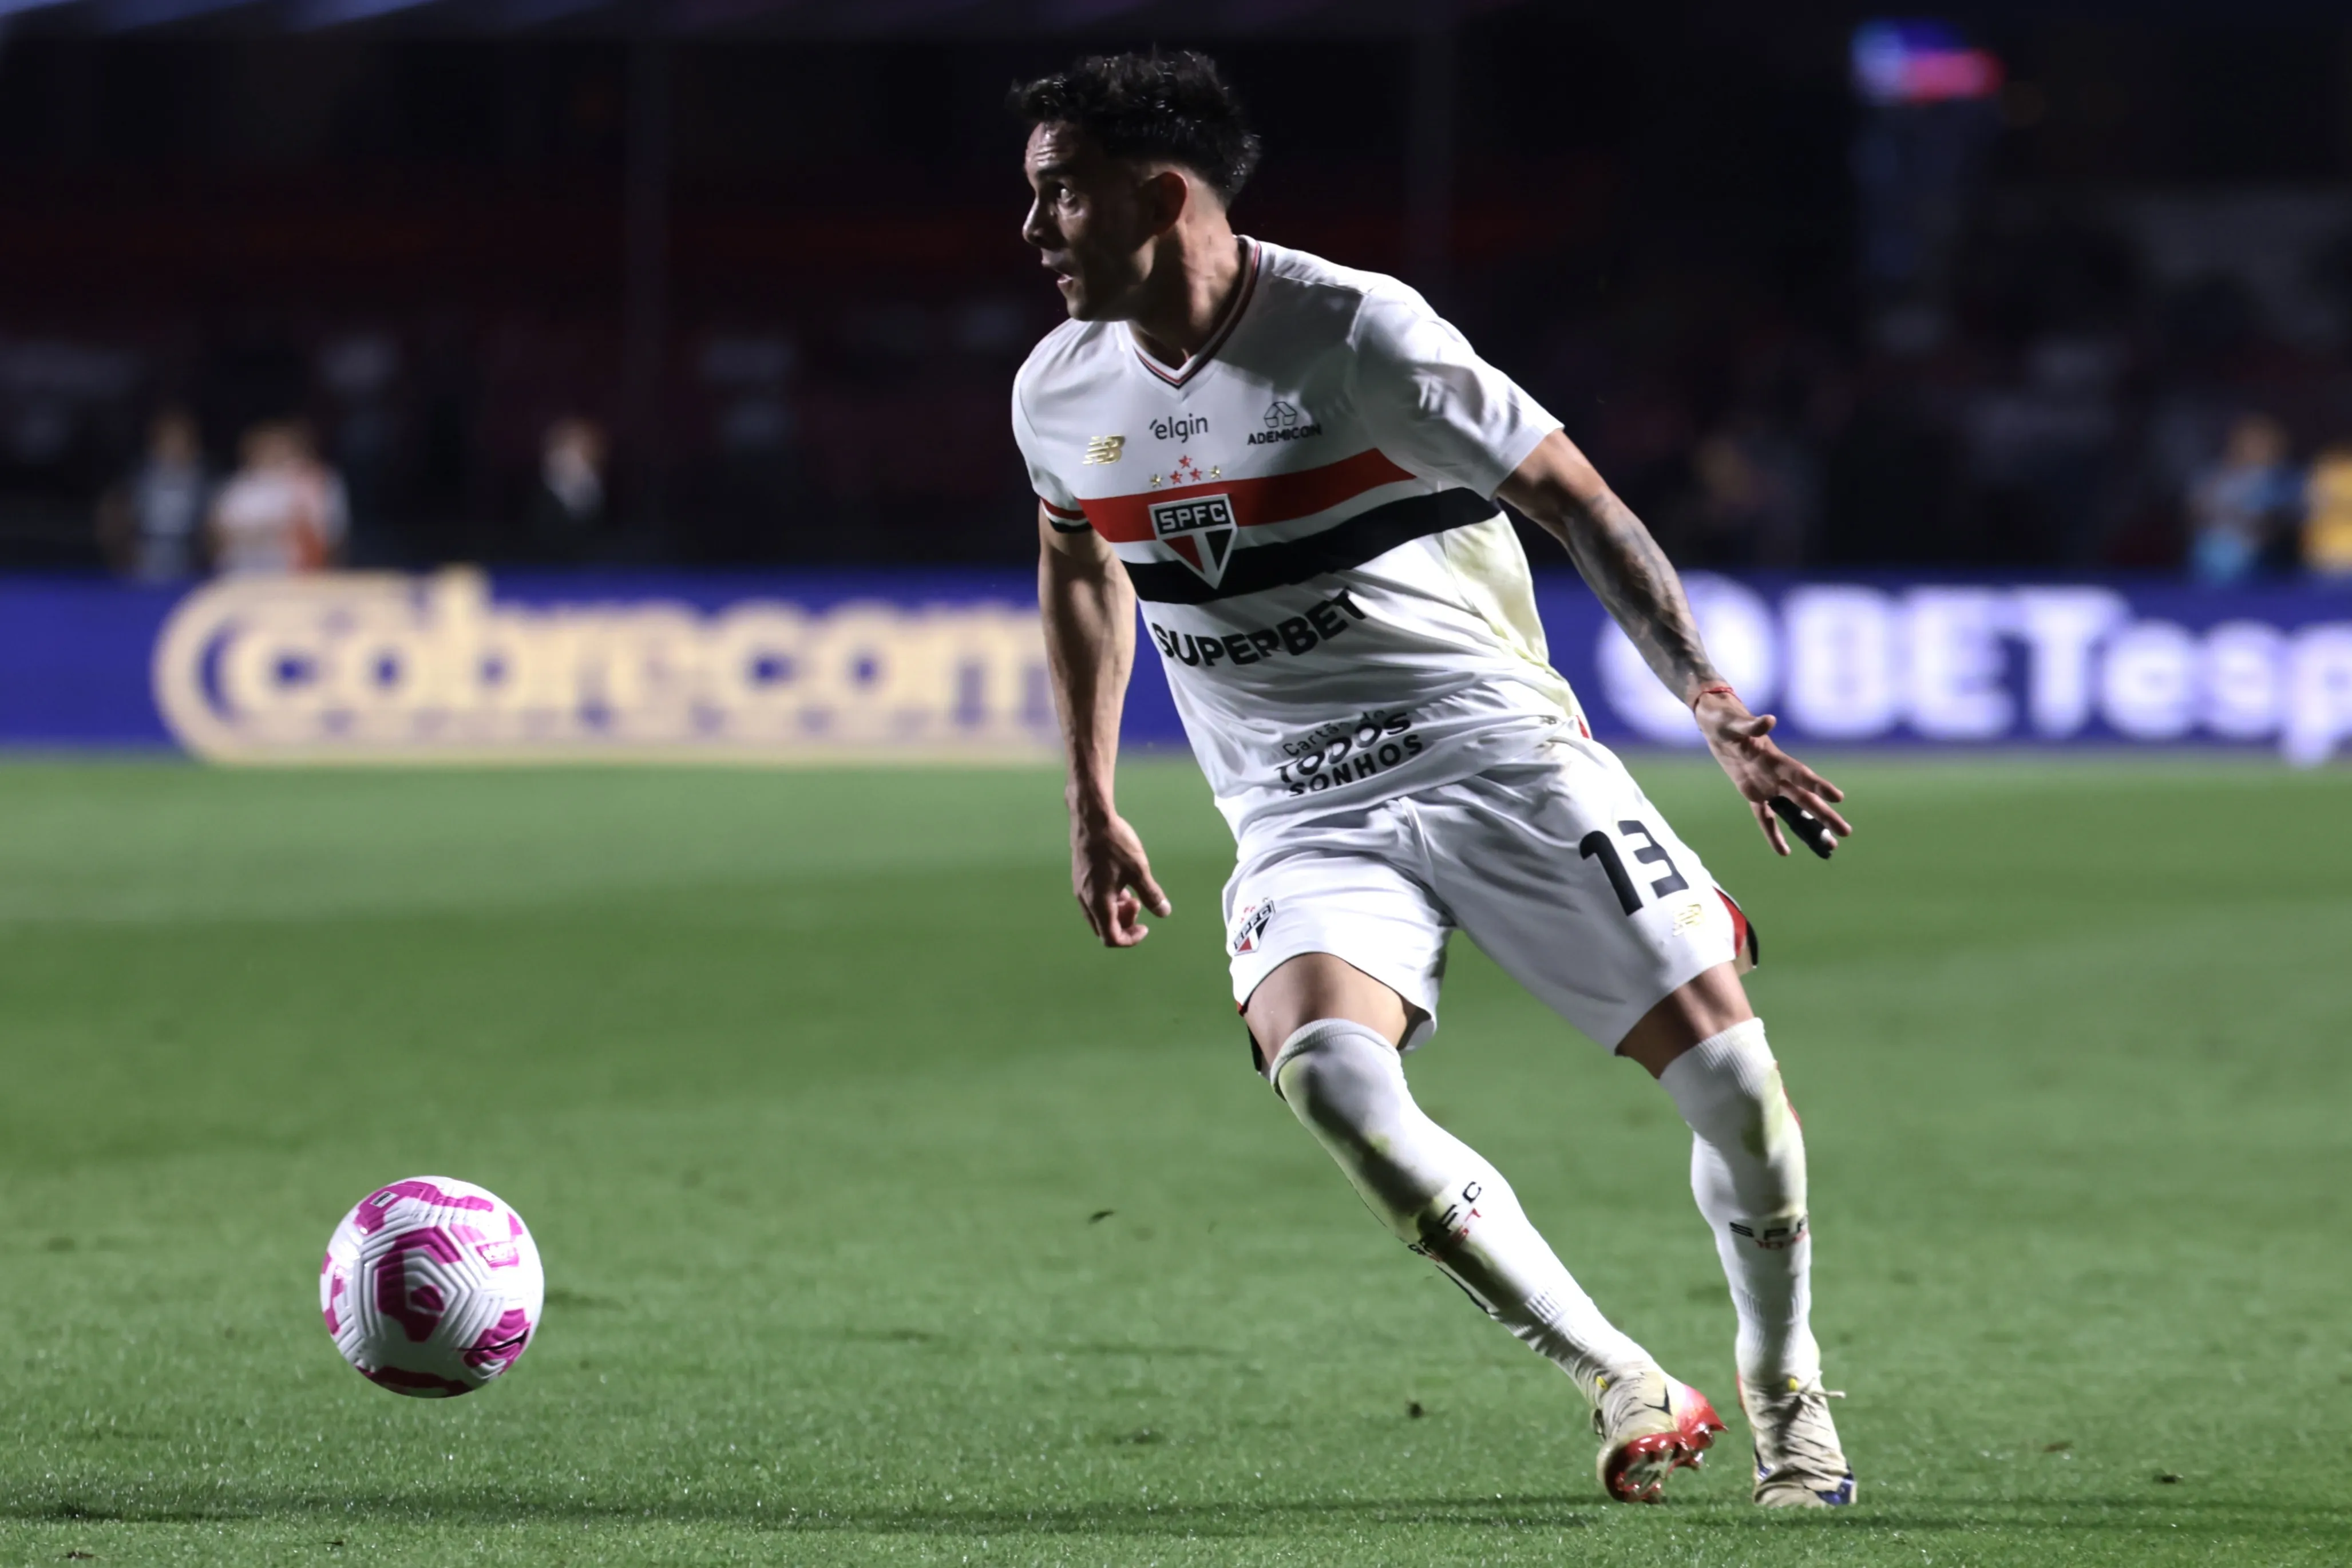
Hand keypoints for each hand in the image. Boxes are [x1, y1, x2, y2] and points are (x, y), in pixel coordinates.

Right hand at [1070, 806, 1171, 946]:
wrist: (1091, 819)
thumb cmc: (1115, 844)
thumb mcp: (1139, 870)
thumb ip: (1151, 894)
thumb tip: (1164, 912)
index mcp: (1098, 903)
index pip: (1111, 938)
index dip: (1131, 939)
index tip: (1145, 926)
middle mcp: (1085, 900)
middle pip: (1104, 929)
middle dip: (1125, 924)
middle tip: (1140, 904)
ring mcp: (1080, 889)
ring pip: (1099, 914)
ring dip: (1118, 911)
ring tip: (1133, 893)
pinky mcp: (1080, 878)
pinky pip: (1094, 900)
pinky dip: (1110, 900)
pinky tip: (1122, 883)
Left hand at [1693, 691, 1851, 856]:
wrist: (1716, 722)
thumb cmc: (1726, 719)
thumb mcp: (1735, 723)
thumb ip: (1752, 726)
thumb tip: (1769, 720)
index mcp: (1775, 758)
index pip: (1801, 775)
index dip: (1818, 785)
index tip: (1838, 798)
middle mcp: (1776, 774)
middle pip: (1805, 798)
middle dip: (1824, 815)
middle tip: (1846, 832)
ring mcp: (1766, 784)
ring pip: (1792, 810)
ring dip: (1809, 826)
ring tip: (1830, 845)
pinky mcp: (1751, 792)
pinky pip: (1764, 816)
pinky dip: (1773, 833)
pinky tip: (1784, 852)